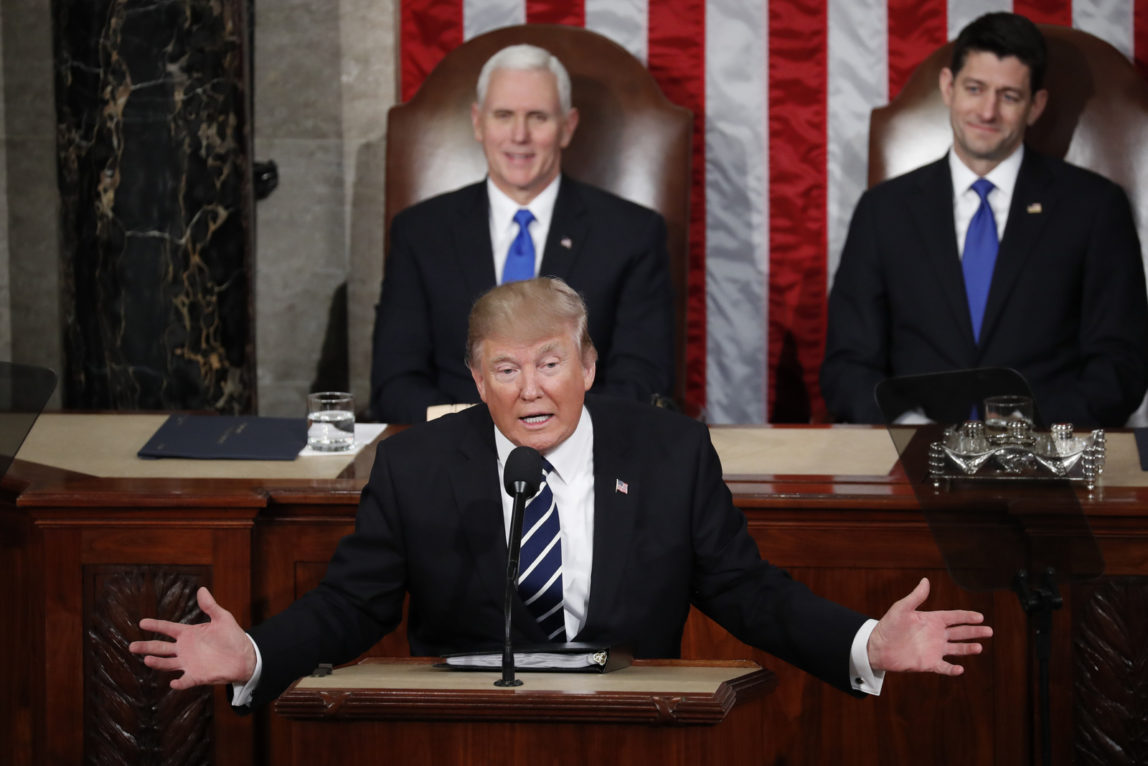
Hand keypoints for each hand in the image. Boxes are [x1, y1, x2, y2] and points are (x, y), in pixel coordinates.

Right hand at [128, 586, 256, 689]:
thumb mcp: (222, 618)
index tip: (141, 622)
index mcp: (189, 634)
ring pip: (167, 663)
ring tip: (147, 659)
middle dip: (146, 647)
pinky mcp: (197, 676)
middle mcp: (185, 649)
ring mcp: (189, 663)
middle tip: (132, 646)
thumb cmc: (232, 636)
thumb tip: (201, 589)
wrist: (245, 656)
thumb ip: (210, 606)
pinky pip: (185, 681)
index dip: (155, 625)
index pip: (168, 629)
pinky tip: (173, 682)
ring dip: (158, 663)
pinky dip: (179, 683)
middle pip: (161, 648)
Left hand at [867, 577, 991, 675]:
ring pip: (956, 649)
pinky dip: (952, 669)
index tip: (980, 616)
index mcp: (932, 620)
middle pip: (960, 632)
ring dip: (968, 648)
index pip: (954, 617)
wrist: (877, 646)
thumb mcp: (901, 608)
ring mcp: (934, 649)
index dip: (967, 617)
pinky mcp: (929, 663)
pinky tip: (960, 669)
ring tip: (979, 647)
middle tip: (989, 631)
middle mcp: (936, 634)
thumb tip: (925, 580)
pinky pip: (944, 666)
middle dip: (974, 631)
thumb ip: (915, 597)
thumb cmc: (888, 626)